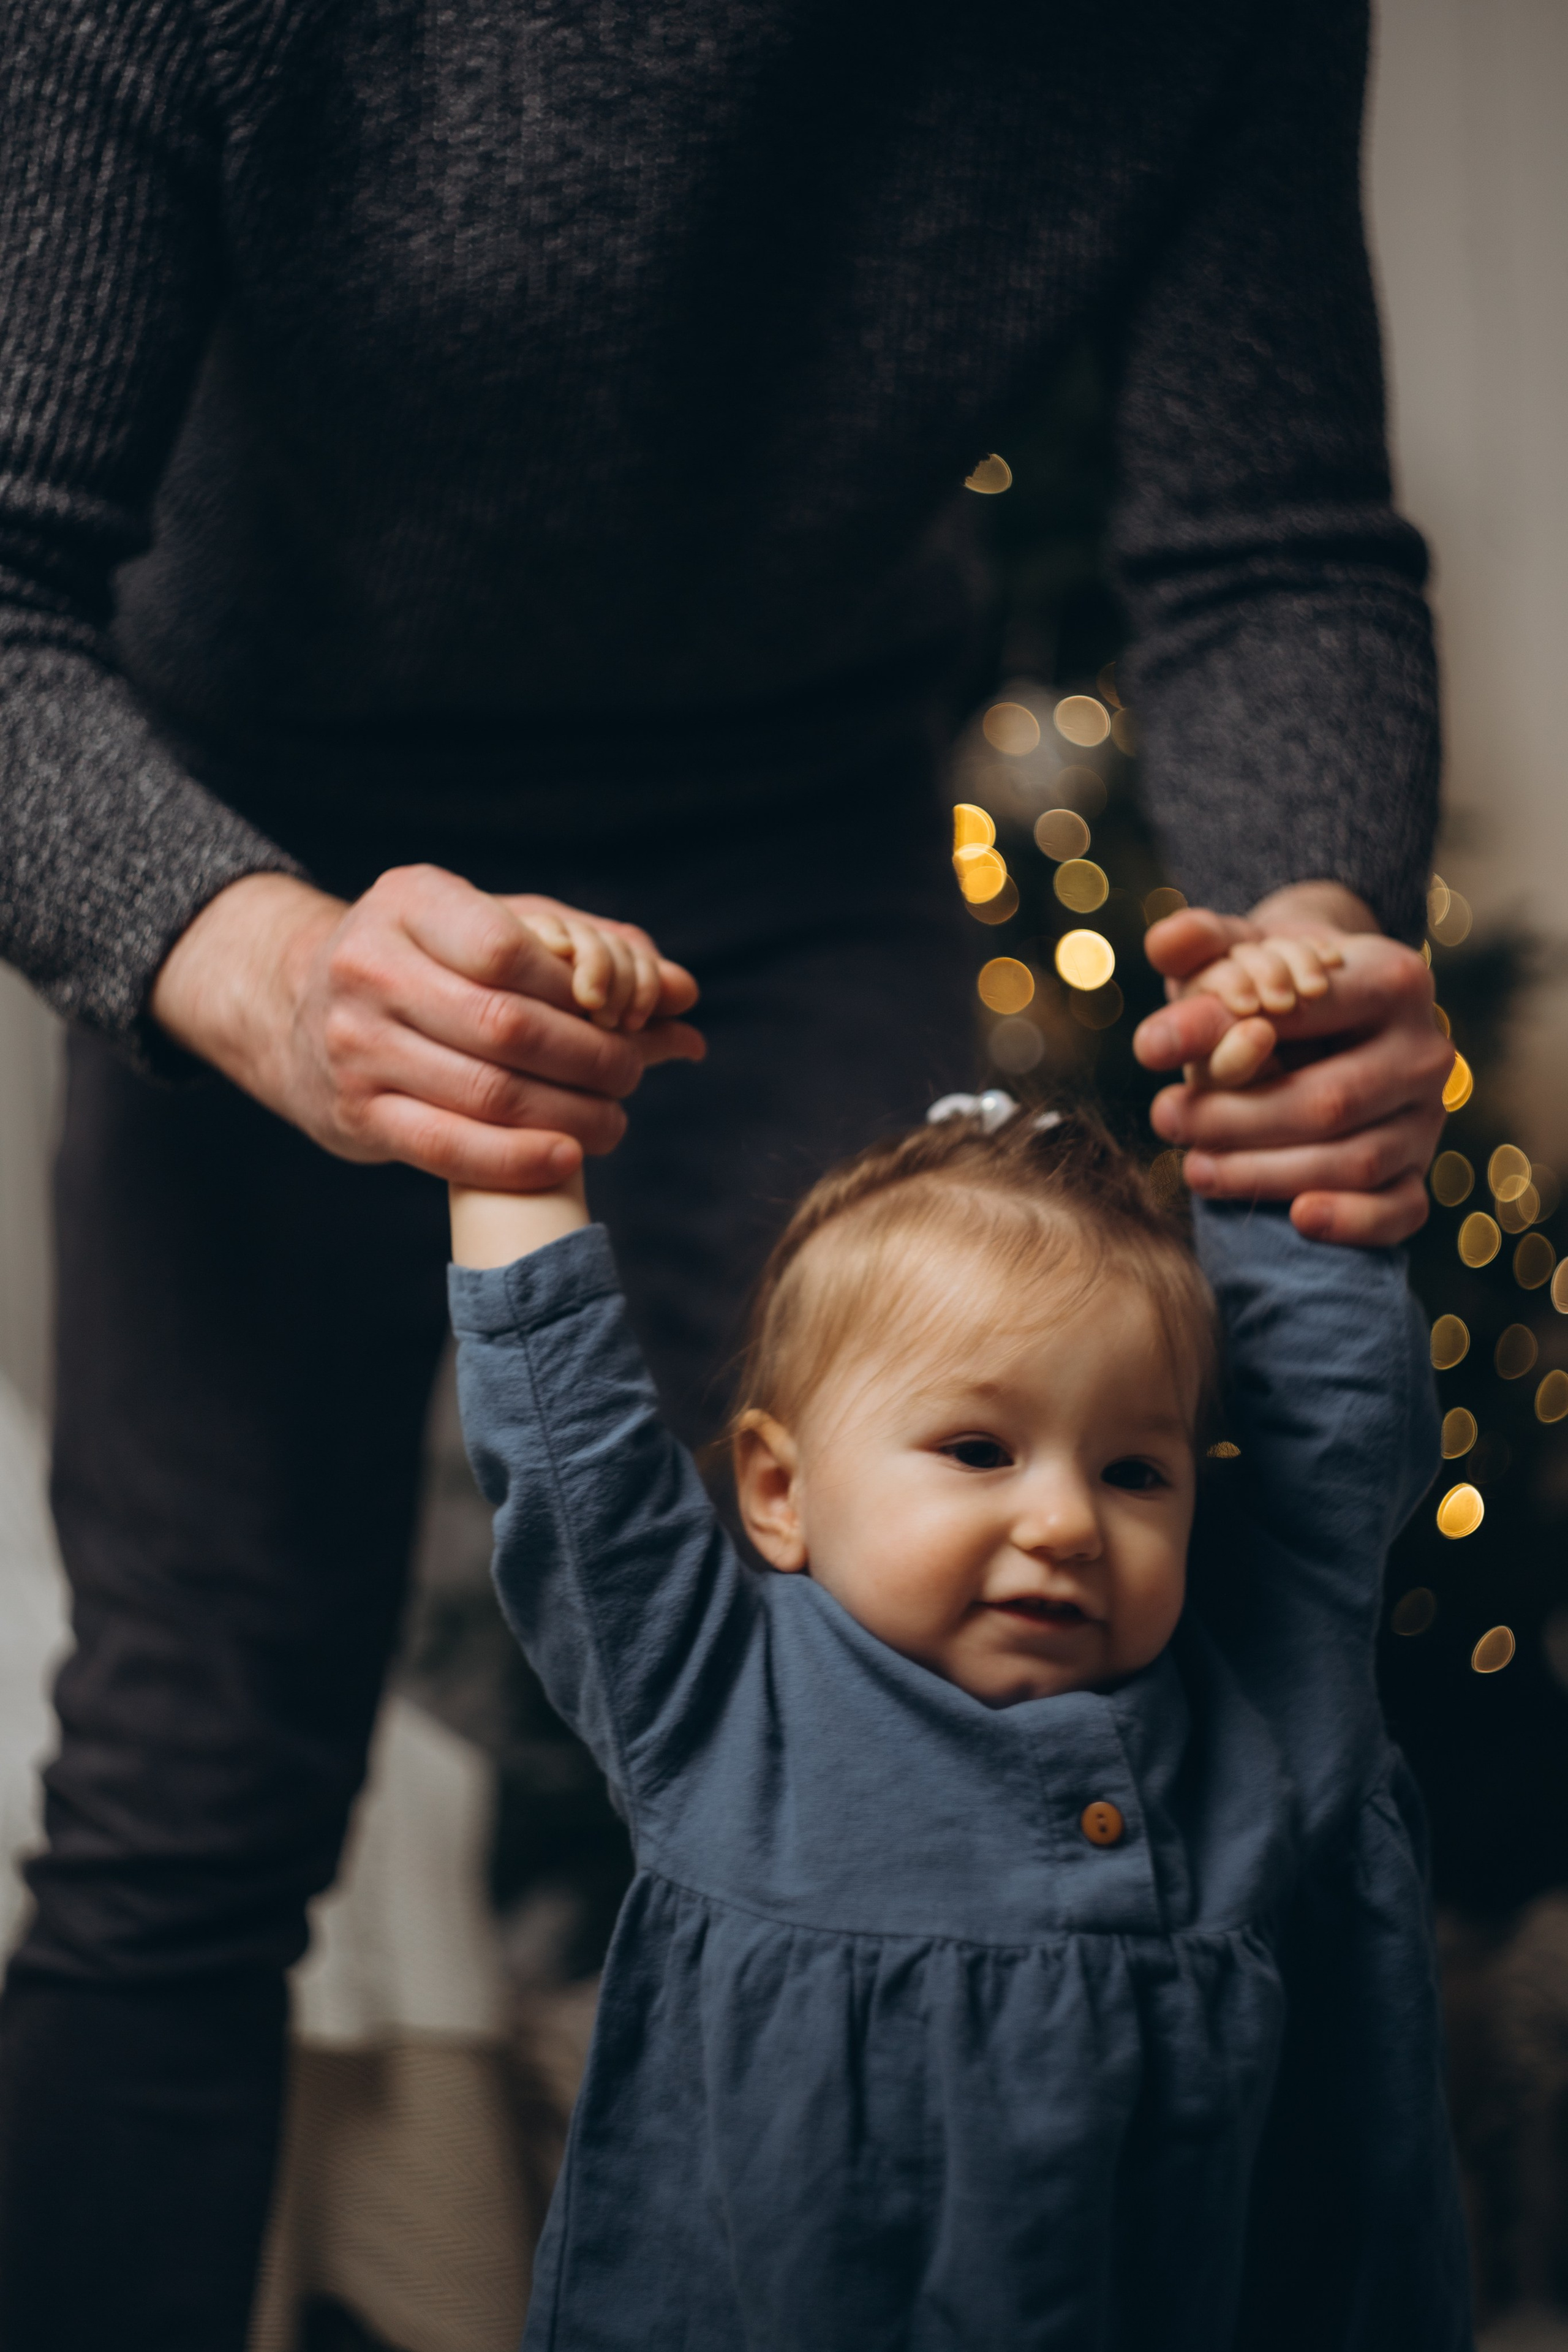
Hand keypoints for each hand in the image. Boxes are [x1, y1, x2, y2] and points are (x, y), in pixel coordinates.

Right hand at [151, 866, 704, 1189]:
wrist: (298, 1008)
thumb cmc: (431, 963)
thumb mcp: (495, 929)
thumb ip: (591, 952)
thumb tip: (686, 996)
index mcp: (409, 901)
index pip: (506, 949)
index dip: (577, 991)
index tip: (618, 1013)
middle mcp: (370, 967)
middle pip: (507, 1027)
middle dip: (591, 1058)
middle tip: (633, 1074)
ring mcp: (355, 1045)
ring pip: (485, 1092)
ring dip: (570, 1115)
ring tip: (613, 1120)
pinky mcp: (355, 1113)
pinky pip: (447, 1148)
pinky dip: (518, 1160)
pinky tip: (567, 1156)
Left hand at [1133, 884, 1451, 1246]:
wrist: (1321, 1010)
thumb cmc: (1271, 981)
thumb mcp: (1236, 952)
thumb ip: (1200, 945)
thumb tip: (1163, 944)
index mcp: (1395, 977)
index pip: (1309, 1014)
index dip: (1227, 1037)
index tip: (1153, 1051)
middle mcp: (1426, 1047)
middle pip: (1330, 1101)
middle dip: (1235, 1119)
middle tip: (1165, 1117)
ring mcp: (1428, 1113)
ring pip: (1356, 1161)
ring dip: (1265, 1174)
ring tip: (1194, 1167)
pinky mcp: (1419, 1168)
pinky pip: (1400, 1209)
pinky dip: (1351, 1220)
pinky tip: (1295, 1218)